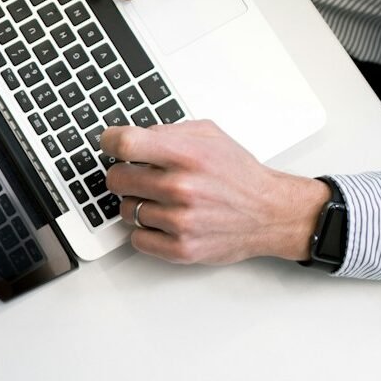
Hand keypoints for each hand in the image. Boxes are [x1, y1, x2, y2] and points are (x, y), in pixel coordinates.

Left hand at [101, 120, 329, 264]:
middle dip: (124, 175)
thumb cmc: (239, 175)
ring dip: (137, 204)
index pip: (125, 144)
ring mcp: (180, 221)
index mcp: (187, 155)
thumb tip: (132, 136)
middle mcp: (182, 188)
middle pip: (116, 179)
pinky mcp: (180, 249)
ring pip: (125, 210)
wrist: (271, 213)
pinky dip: (145, 231)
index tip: (109, 144)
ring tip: (162, 200)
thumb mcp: (209, 136)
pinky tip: (163, 221)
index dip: (109, 142)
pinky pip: (136, 238)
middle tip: (139, 176)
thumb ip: (168, 131)